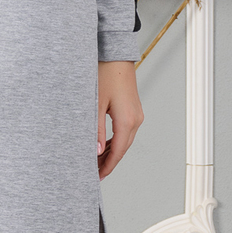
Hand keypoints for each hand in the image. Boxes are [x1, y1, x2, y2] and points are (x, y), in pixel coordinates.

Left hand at [97, 60, 143, 178]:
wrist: (116, 56)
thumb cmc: (105, 75)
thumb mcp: (96, 104)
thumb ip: (96, 130)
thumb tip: (96, 151)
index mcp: (127, 121)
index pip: (118, 152)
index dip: (108, 167)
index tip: (98, 176)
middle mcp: (136, 120)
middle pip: (123, 149)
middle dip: (109, 162)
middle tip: (94, 172)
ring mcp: (137, 114)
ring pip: (125, 141)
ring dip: (113, 152)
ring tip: (97, 161)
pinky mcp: (134, 109)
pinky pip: (126, 131)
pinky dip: (116, 141)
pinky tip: (105, 145)